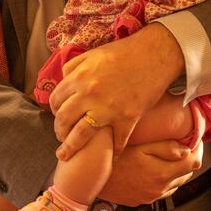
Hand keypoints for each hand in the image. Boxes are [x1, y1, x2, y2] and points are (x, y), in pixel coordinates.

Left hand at [49, 23, 184, 158]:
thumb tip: (63, 80)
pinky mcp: (127, 119)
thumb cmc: (125, 51)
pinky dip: (113, 153)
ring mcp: (108, 109)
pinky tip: (110, 158)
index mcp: (80, 77)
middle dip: (59, 131)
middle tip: (61, 136)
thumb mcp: (93, 53)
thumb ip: (75, 66)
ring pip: (81, 136)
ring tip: (67, 153)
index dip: (54, 110)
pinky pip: (116, 143)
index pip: (56, 99)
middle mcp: (89, 94)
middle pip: (64, 120)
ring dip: (71, 147)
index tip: (58, 116)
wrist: (155, 54)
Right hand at [98, 139, 203, 205]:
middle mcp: (159, 189)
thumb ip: (165, 148)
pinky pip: (163, 190)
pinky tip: (157, 166)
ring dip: (178, 169)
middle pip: (186, 173)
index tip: (195, 137)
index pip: (193, 163)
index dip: (198, 148)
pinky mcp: (142, 200)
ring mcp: (151, 197)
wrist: (92, 179)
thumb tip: (187, 150)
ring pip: (176, 183)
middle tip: (185, 142)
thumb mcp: (141, 147)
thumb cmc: (115, 157)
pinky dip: (167, 178)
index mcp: (162, 174)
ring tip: (171, 153)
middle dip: (189, 158)